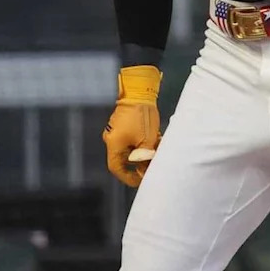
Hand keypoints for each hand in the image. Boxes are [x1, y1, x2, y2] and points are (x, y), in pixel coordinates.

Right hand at [103, 65, 161, 186]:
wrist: (138, 91)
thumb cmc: (141, 115)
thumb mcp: (147, 140)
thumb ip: (145, 157)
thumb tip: (145, 167)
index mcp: (114, 144)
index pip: (117, 168)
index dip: (128, 177)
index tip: (140, 180)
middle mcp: (112, 138)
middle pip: (124, 158)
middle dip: (140, 162)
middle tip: (153, 162)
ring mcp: (116, 130)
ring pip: (130, 148)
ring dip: (144, 150)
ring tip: (158, 146)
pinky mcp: (122, 123)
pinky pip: (131, 138)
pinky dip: (142, 141)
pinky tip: (155, 137)